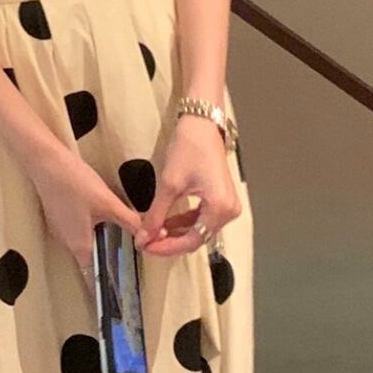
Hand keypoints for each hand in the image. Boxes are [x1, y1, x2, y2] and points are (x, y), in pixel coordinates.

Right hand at [27, 142, 141, 293]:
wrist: (46, 162)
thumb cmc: (75, 184)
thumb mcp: (108, 203)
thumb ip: (130, 222)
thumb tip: (152, 236)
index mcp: (80, 245)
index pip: (95, 274)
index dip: (108, 281)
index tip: (121, 288)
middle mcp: (67, 242)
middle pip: (91, 257)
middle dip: (108, 257)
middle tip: (128, 256)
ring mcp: (60, 229)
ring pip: (84, 242)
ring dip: (99, 241)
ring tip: (119, 235)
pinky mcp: (58, 216)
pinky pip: (77, 230)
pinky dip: (90, 229)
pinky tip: (100, 216)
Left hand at [135, 115, 240, 257]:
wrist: (201, 125)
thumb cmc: (190, 148)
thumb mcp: (169, 185)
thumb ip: (156, 216)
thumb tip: (144, 237)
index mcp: (220, 209)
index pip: (192, 241)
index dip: (166, 248)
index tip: (146, 246)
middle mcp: (229, 211)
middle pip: (196, 238)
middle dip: (169, 242)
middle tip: (146, 241)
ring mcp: (226, 205)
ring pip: (198, 230)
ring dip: (175, 233)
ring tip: (152, 232)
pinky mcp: (220, 200)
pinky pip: (201, 219)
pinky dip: (183, 223)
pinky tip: (165, 222)